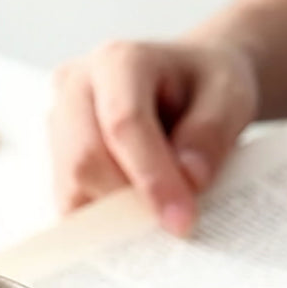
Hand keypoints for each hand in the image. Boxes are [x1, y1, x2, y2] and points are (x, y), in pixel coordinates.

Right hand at [50, 39, 259, 233]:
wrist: (183, 83)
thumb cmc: (204, 84)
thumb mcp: (230, 94)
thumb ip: (212, 131)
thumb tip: (189, 180)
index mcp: (117, 60)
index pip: (123, 123)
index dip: (151, 177)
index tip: (182, 220)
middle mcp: (75, 88)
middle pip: (84, 160)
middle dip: (129, 203)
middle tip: (174, 227)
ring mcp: (58, 125)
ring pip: (71, 189)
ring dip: (115, 216)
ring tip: (158, 217)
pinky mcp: (56, 160)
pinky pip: (70, 202)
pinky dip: (104, 222)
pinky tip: (137, 218)